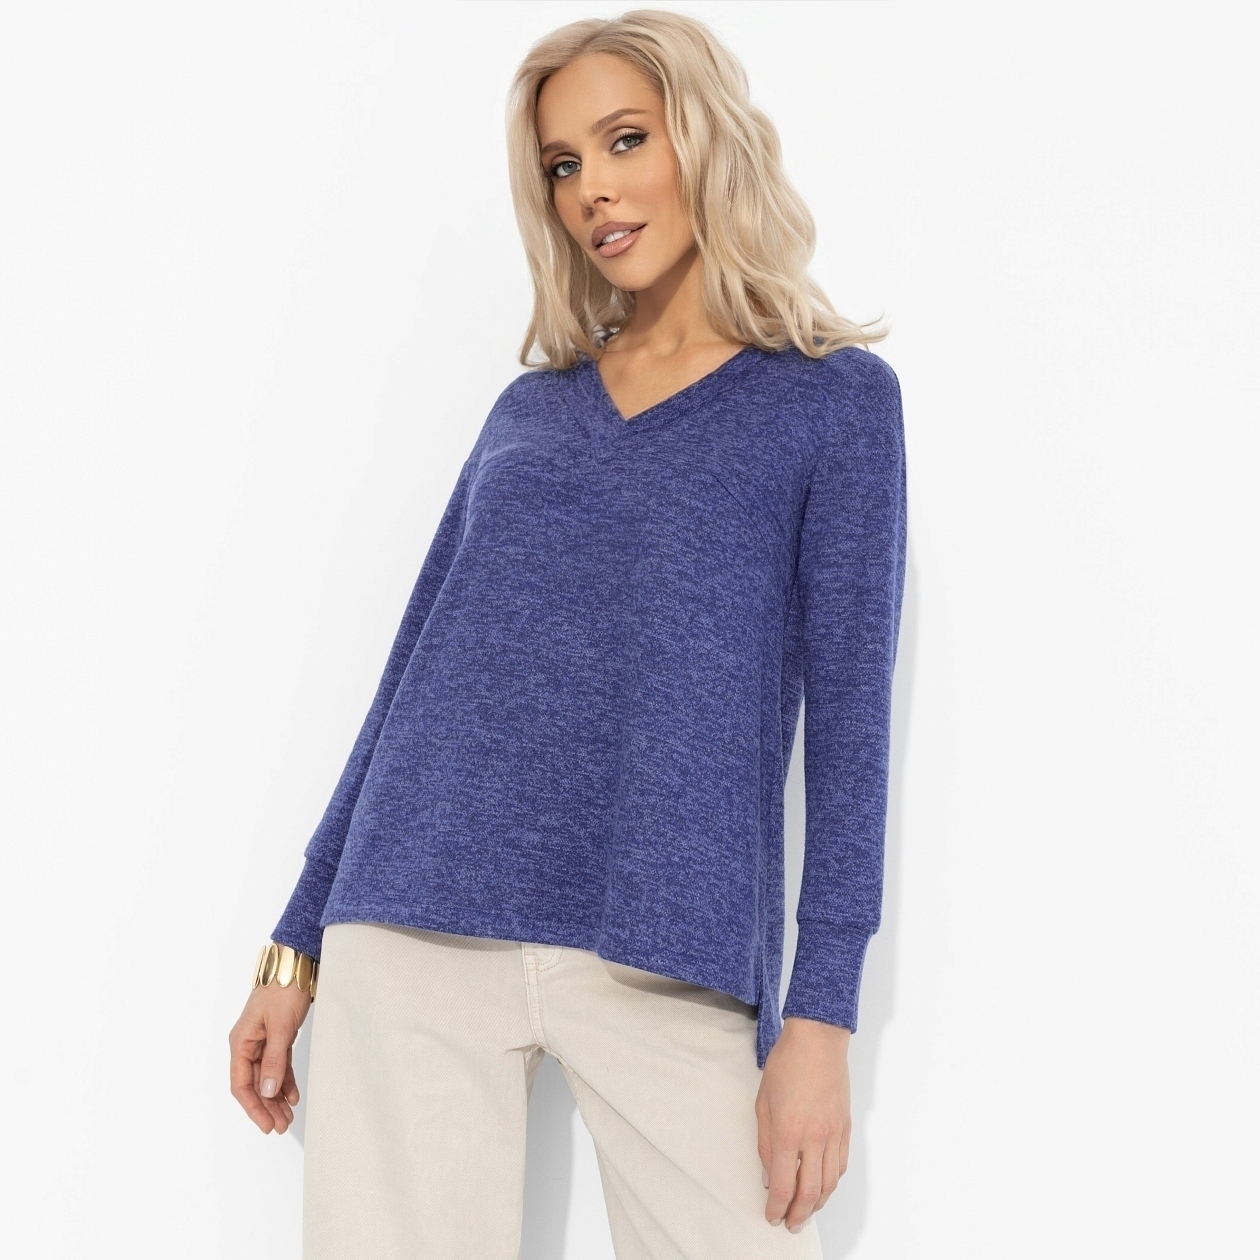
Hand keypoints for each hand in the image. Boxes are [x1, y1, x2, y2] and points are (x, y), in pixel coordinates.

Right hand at [228, 981, 311, 1133]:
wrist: (298, 963)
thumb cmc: (284, 990)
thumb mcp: (280, 1027)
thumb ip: (273, 1060)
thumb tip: (267, 1091)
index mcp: (241, 1042)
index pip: (241, 1084)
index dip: (253, 1107)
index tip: (266, 1125)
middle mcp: (248, 1043)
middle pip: (254, 1084)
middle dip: (266, 1107)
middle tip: (281, 1127)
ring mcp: (263, 1039)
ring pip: (267, 1076)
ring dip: (276, 1097)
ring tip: (288, 1117)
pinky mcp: (278, 1035)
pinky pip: (278, 1064)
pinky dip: (285, 1080)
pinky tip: (292, 1095)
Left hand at [755, 1016, 850, 1231]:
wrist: (817, 1040)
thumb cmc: (786, 1065)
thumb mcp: (762, 1103)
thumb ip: (764, 1142)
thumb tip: (768, 1174)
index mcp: (788, 1132)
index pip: (783, 1185)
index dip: (776, 1208)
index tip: (771, 1216)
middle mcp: (814, 1138)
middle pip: (810, 1193)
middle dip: (798, 1215)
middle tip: (789, 1224)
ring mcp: (833, 1134)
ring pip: (829, 1184)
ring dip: (817, 1205)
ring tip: (805, 1213)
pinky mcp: (845, 1127)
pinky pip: (840, 1165)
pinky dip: (832, 1183)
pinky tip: (823, 1186)